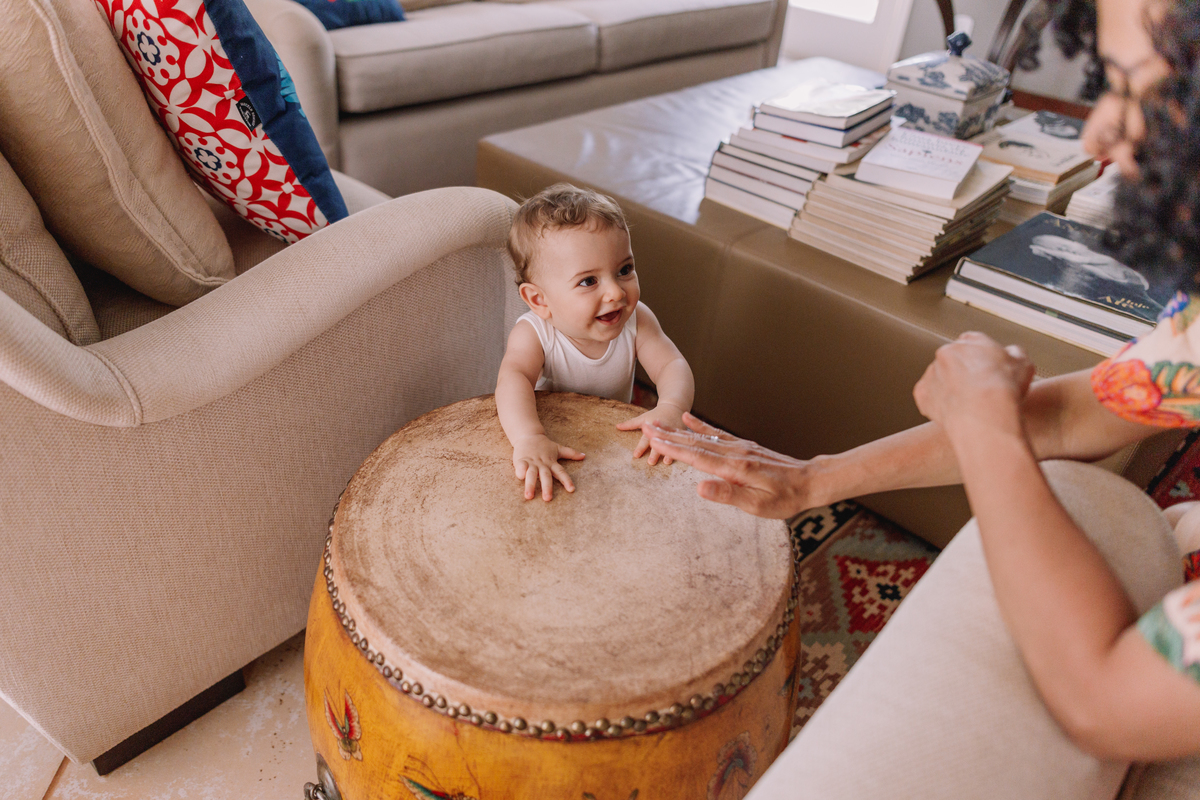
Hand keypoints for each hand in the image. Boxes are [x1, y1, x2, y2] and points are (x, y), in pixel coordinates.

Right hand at [512, 434, 584, 500]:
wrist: (528, 435)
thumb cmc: (544, 445)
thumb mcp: (558, 448)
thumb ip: (571, 453)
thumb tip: (584, 456)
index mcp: (551, 462)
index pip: (561, 472)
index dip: (566, 480)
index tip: (571, 490)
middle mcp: (542, 464)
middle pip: (546, 476)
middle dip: (547, 487)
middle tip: (547, 499)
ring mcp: (531, 462)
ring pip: (531, 474)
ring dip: (530, 485)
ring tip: (529, 496)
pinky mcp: (521, 460)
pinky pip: (521, 466)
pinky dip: (520, 471)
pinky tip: (520, 477)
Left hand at [617, 403, 686, 464]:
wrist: (674, 406)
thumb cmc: (656, 414)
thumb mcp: (643, 417)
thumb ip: (630, 424)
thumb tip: (617, 426)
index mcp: (652, 426)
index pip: (645, 439)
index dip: (640, 447)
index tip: (636, 455)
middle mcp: (663, 429)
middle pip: (658, 442)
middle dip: (654, 452)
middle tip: (650, 462)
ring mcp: (673, 431)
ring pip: (671, 443)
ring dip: (669, 452)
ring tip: (666, 462)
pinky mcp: (682, 433)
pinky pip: (682, 441)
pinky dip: (681, 448)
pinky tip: (681, 456)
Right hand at [642, 413, 817, 518]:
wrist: (809, 481)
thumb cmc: (785, 499)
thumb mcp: (758, 506)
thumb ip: (728, 495)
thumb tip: (700, 488)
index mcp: (735, 468)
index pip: (697, 457)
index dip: (673, 449)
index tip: (653, 440)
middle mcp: (734, 453)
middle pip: (696, 442)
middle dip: (669, 435)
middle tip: (646, 427)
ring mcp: (739, 447)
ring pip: (703, 436)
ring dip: (679, 430)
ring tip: (659, 424)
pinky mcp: (744, 446)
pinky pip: (717, 433)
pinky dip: (701, 425)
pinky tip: (689, 420)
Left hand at [913, 332, 1035, 437]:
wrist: (985, 413)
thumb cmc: (1004, 390)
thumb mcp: (1024, 363)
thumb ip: (1014, 353)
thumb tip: (1011, 353)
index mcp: (971, 342)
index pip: (971, 343)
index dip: (978, 358)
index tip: (984, 370)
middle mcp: (947, 353)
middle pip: (952, 361)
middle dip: (962, 374)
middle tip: (976, 392)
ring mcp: (932, 372)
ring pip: (938, 380)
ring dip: (948, 389)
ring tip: (967, 406)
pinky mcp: (922, 393)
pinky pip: (927, 398)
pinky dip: (937, 405)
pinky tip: (953, 413)